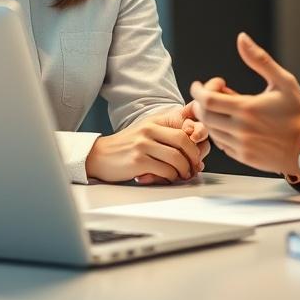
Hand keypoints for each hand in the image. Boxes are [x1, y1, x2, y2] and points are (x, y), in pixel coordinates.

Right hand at [85, 111, 204, 183]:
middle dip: (194, 156)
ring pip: (176, 158)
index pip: (185, 125)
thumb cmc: (127, 147)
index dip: (197, 139)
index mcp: (155, 121)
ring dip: (184, 170)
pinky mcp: (138, 161)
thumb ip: (168, 134)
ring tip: (184, 174)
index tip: (199, 152)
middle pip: (184, 140)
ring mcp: (143, 145)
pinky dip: (172, 177)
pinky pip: (165, 170)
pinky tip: (169, 178)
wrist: (100, 156)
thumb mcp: (147, 132)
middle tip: (195, 166)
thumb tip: (195, 144)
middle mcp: (149, 129)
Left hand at [190, 32, 299, 176]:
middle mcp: (240, 129)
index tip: (199, 85)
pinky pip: (221, 144)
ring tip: (225, 107)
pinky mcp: (244, 158)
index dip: (197, 90)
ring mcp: (241, 146)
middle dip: (201, 102)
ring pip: (211, 131)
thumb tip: (242, 38)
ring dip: (211, 117)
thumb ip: (259, 59)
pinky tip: (232, 123)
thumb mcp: (283, 81)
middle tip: (212, 94)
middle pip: (204, 116)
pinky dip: (220, 132)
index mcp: (247, 109)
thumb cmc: (299, 112)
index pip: (206, 100)